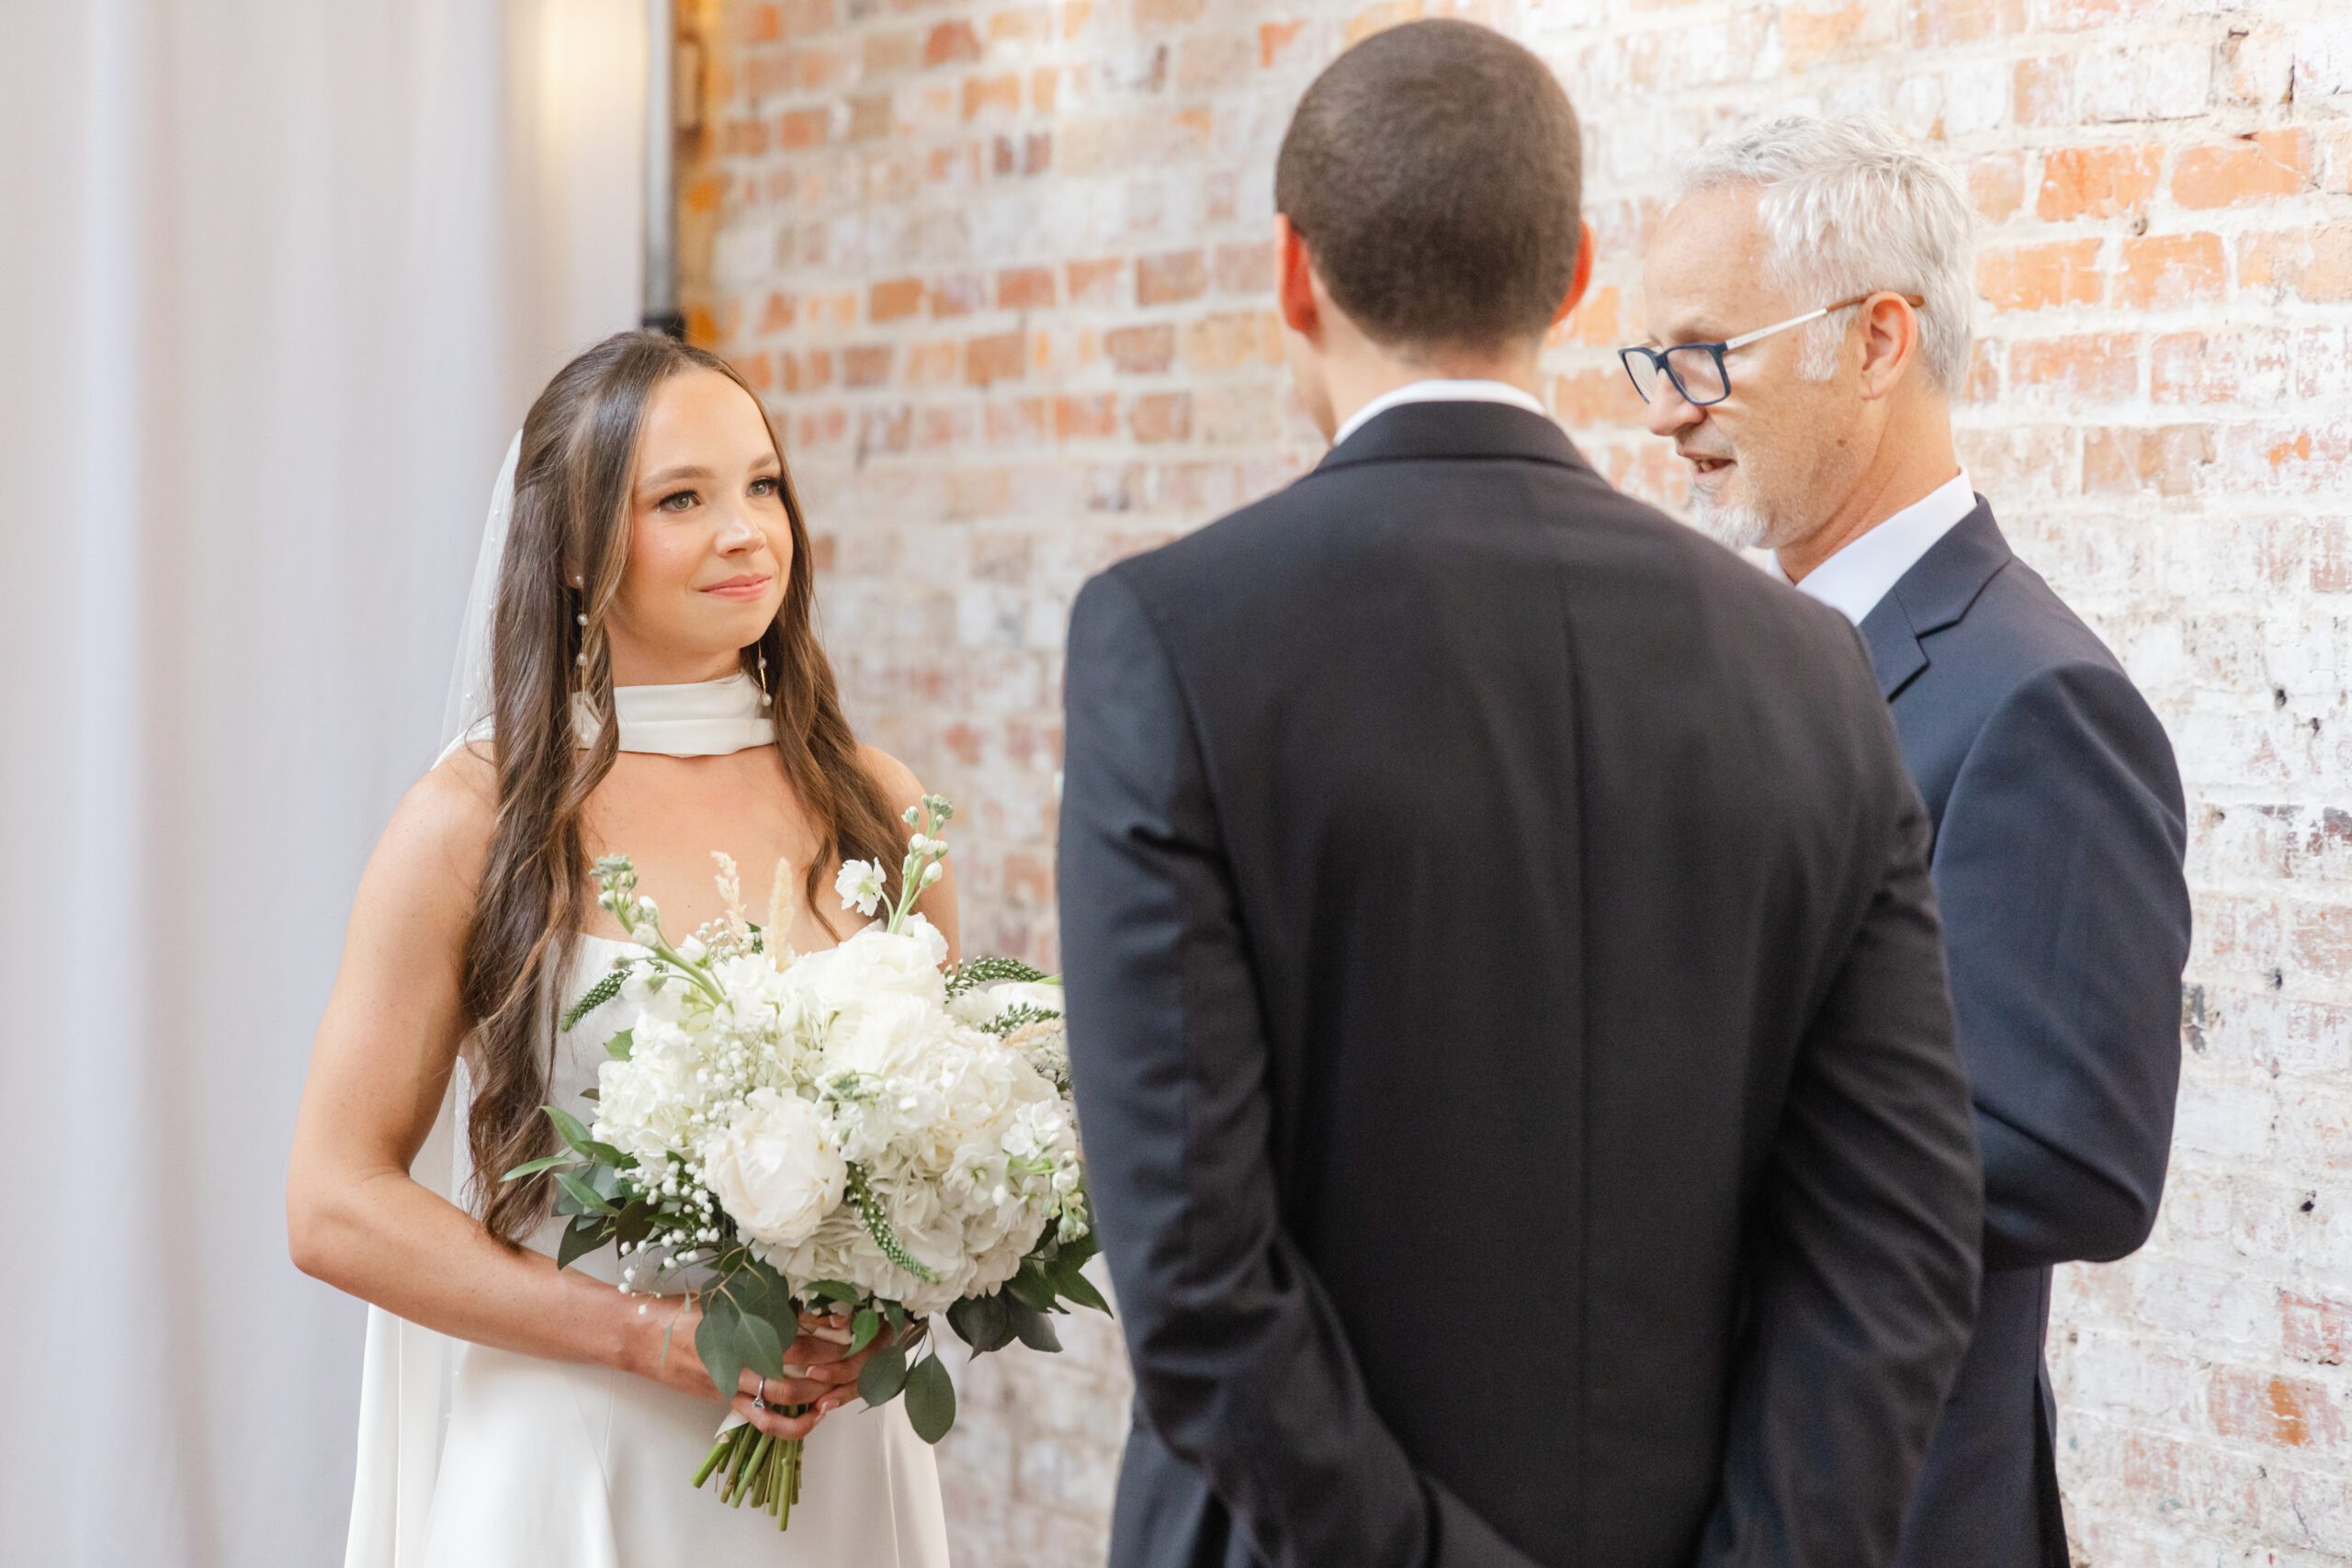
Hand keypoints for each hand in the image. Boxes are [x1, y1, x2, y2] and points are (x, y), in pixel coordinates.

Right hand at [626, 1297, 881, 1440]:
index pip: (805, 1336)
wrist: (642, 1336)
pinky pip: (765, 1422)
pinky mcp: (728, 1401)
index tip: (863, 1329)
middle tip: (869, 1357)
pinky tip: (817, 1416)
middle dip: (842, 1365)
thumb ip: (765, 1302)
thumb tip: (811, 1303)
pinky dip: (795, 1425)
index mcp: (747, 1326)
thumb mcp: (728, 1296)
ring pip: (790, 1396)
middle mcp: (746, 1357)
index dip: (837, 1336)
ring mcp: (737, 1383)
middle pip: (806, 1368)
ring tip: (849, 1381)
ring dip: (823, 1391)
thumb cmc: (684, 1309)